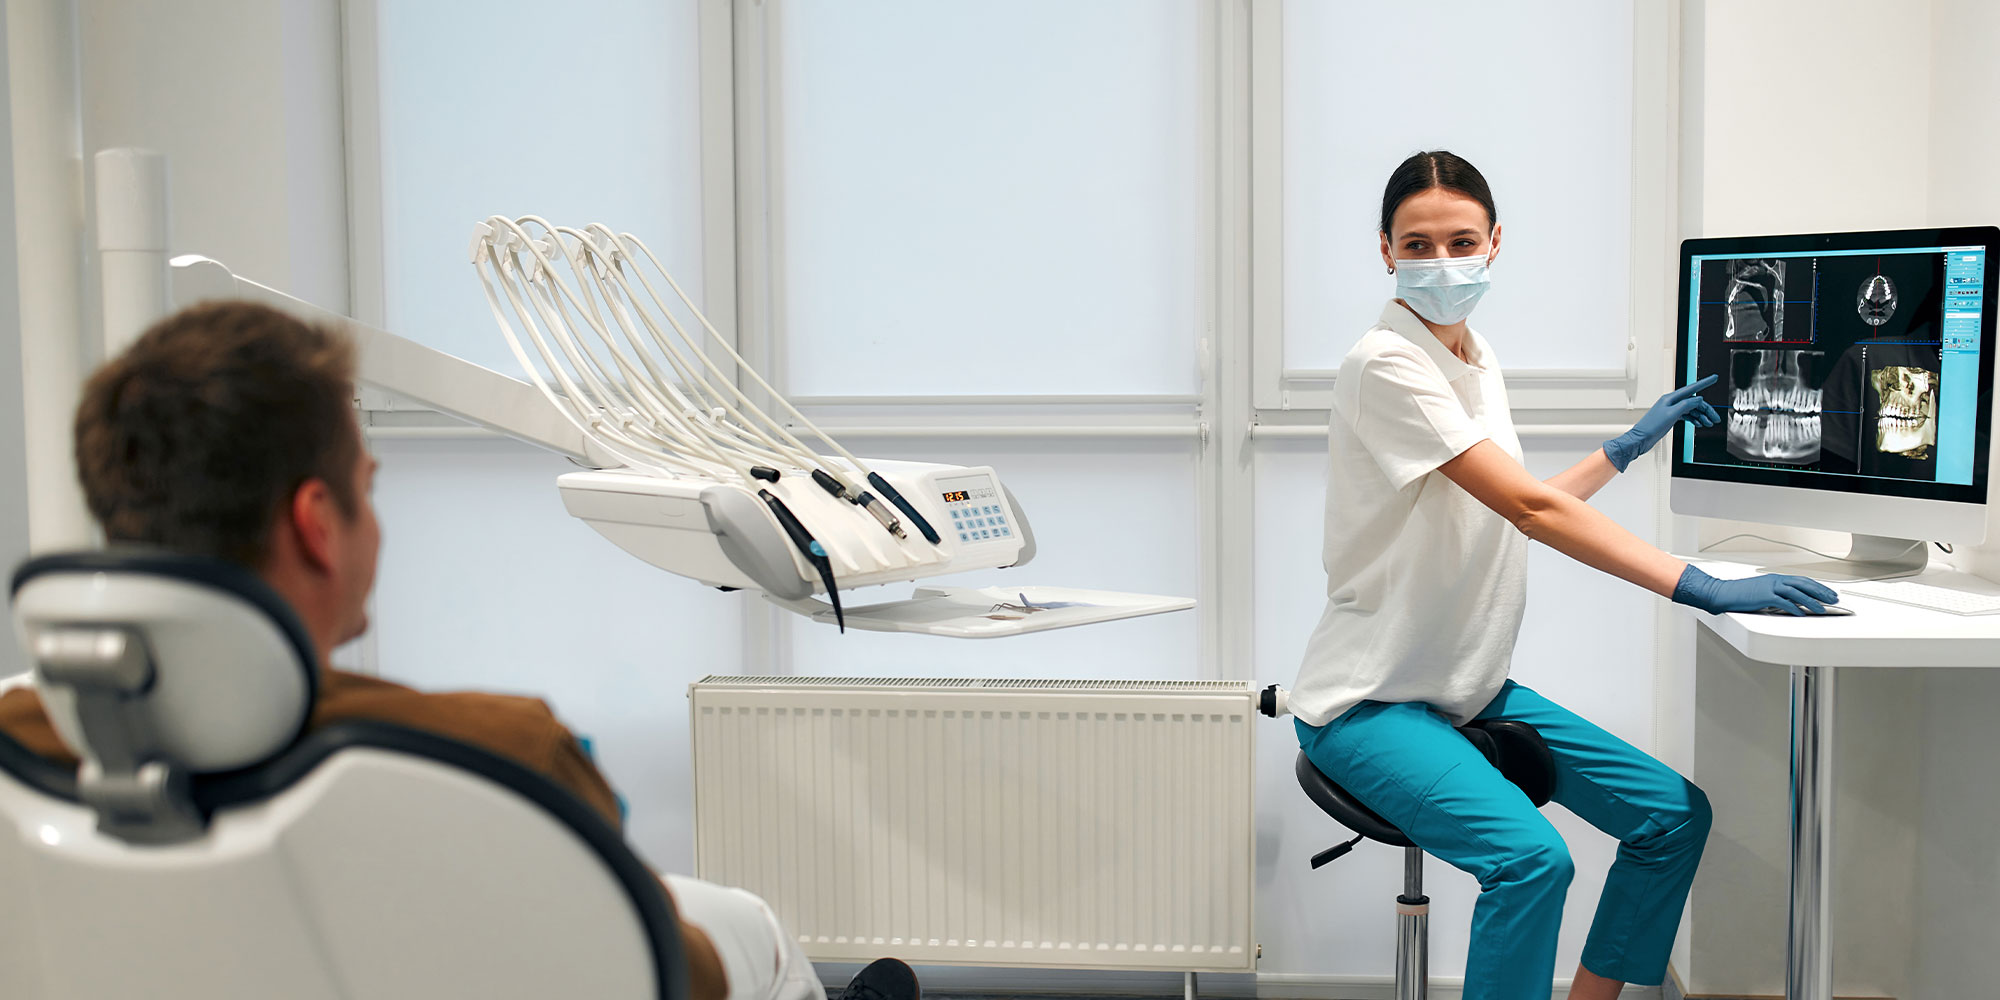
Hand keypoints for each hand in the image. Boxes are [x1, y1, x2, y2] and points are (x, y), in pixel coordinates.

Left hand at [1602, 374, 1721, 471]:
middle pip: (1694, 402)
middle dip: (1706, 410)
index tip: (1714, 378)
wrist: (1641, 439)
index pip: (1692, 388)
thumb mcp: (1672, 414)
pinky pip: (1687, 415)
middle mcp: (1672, 402)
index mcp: (1671, 398)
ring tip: (1709, 424)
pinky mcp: (1671, 418)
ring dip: (1702, 416)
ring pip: (1692, 410)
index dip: (1704, 383)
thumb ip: (1686, 405)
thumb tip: (1698, 398)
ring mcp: (1672, 410)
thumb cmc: (1652, 427)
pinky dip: (1694, 419)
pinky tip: (1700, 423)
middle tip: (1716, 419)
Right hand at [1673, 565, 1839, 615]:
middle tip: (1833, 599)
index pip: (1802, 581)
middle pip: (1804, 584)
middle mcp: (1775, 580)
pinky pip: (1784, 602)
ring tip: (1823, 609)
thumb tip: (1791, 604)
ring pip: (1797, 593)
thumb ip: (1777, 596)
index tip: (1828, 593)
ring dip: (1812, 601)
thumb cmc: (1739, 594)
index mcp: (1776, 579)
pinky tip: (1803, 613)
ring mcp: (1770, 587)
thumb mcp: (1761, 592)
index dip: (1818, 587)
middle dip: (1821, 592)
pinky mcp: (1764, 596)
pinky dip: (1795, 608)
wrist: (1722, 593)